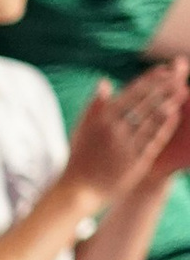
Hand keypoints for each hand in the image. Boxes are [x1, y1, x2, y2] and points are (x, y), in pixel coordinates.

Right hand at [67, 64, 186, 202]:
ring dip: (169, 103)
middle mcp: (114, 130)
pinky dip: (165, 126)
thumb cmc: (80, 156)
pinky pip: (153, 140)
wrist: (79, 190)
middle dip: (164, 87)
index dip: (149, 80)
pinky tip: (175, 115)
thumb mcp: (82, 127)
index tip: (163, 70)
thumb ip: (95, 104)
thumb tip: (104, 81)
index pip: (131, 93)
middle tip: (180, 75)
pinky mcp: (135, 162)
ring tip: (182, 91)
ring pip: (152, 120)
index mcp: (101, 119)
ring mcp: (126, 146)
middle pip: (144, 103)